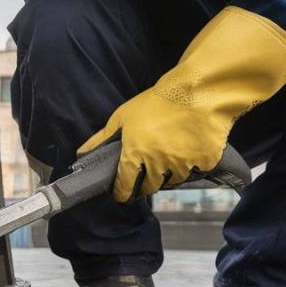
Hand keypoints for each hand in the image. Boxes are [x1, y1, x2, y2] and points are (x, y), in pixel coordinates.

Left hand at [77, 6, 285, 202]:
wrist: (197, 91)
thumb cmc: (157, 102)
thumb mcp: (123, 116)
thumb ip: (102, 138)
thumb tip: (81, 153)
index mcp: (135, 155)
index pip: (124, 187)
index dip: (121, 193)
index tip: (120, 195)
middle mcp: (157, 165)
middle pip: (149, 186)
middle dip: (145, 183)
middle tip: (145, 172)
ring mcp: (182, 165)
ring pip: (173, 180)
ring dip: (168, 173)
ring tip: (169, 156)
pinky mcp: (204, 162)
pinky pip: (194, 171)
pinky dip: (191, 165)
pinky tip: (189, 150)